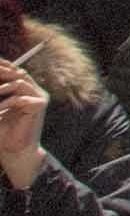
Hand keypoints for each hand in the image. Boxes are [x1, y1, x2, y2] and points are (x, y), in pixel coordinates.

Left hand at [0, 56, 43, 191]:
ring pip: (20, 82)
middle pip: (19, 73)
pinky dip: (6, 103)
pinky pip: (20, 98)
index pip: (16, 71)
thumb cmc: (3, 132)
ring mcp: (40, 97)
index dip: (4, 65)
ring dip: (3, 87)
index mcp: (27, 90)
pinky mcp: (40, 105)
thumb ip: (0, 95)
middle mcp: (35, 91)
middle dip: (3, 71)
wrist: (15, 151)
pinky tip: (0, 111)